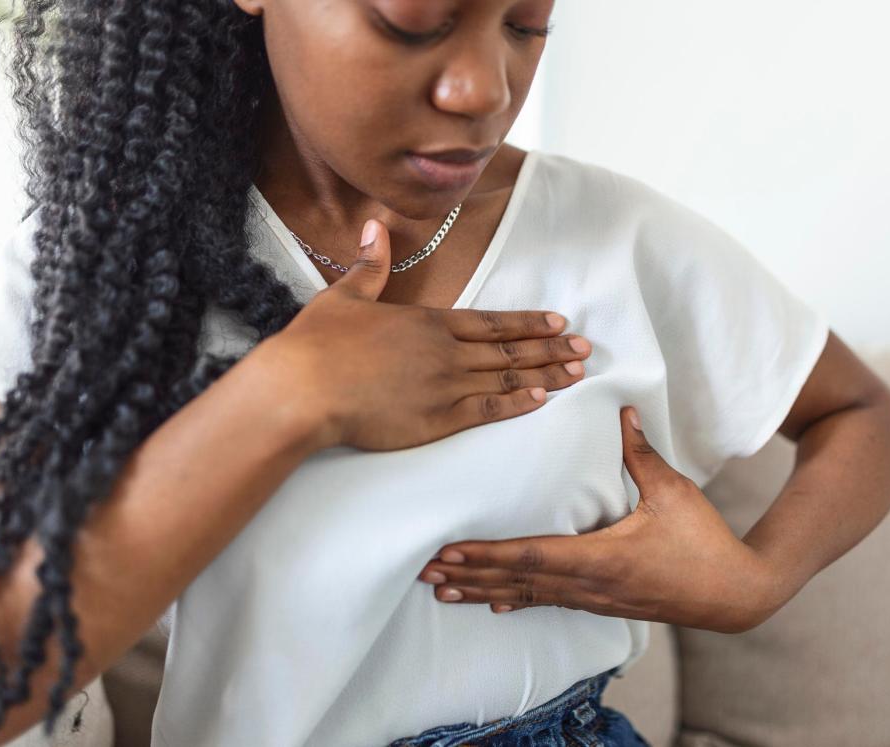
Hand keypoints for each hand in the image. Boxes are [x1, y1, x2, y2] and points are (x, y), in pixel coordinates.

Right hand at [249, 218, 592, 451]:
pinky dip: (517, 404)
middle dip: (550, 348)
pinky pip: (487, 409)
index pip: (491, 321)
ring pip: (507, 378)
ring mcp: (445, 385)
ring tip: (576, 372)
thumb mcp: (344, 296)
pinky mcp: (437, 419)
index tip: (557, 322)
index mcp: (427, 322)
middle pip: (509, 348)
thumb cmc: (317, 344)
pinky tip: (541, 399)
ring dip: (545, 374)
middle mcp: (446, 351)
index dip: (527, 322)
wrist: (304, 389)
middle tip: (585, 347)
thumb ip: (369, 265)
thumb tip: (376, 225)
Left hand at [415, 407, 789, 633]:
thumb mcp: (674, 492)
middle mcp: (590, 584)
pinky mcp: (602, 604)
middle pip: (519, 581)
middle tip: (427, 572)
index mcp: (603, 556)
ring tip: (443, 590)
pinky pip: (548, 602)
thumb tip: (623, 410)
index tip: (450, 553)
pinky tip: (494, 603)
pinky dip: (516, 599)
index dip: (488, 556)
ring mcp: (594, 599)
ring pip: (528, 596)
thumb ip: (642, 454)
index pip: (533, 556)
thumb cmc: (704, 542)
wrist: (733, 595)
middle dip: (471, 576)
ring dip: (484, 591)